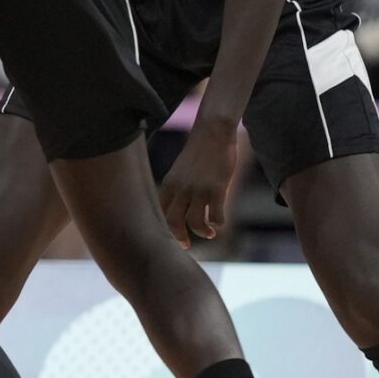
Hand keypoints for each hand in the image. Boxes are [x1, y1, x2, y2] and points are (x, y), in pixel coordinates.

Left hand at [160, 114, 243, 247]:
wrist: (212, 132)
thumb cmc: (198, 152)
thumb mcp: (180, 170)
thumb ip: (177, 188)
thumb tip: (177, 208)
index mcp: (169, 184)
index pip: (158, 212)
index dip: (162, 228)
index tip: (169, 237)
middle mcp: (180, 189)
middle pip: (172, 222)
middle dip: (179, 237)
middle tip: (186, 245)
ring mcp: (199, 189)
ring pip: (195, 222)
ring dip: (202, 232)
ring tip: (209, 232)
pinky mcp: (217, 188)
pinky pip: (216, 216)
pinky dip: (218, 223)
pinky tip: (220, 221)